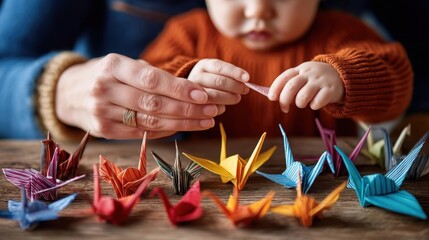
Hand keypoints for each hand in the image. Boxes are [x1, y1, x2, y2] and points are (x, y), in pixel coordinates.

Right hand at [55, 54, 224, 138]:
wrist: (67, 92)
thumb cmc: (105, 75)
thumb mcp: (122, 65)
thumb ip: (150, 75)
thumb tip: (190, 90)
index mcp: (112, 66)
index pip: (152, 80)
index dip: (180, 89)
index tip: (203, 95)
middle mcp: (105, 89)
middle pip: (154, 103)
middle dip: (187, 109)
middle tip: (211, 111)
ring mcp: (102, 112)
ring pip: (150, 121)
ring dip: (182, 123)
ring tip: (205, 121)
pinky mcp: (104, 130)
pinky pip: (141, 132)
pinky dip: (165, 130)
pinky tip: (182, 127)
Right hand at [188, 59, 249, 104]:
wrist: (190, 91)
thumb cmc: (211, 81)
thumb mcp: (218, 73)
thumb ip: (230, 76)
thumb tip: (246, 80)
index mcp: (204, 65)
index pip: (220, 67)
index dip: (234, 72)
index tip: (247, 78)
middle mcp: (195, 76)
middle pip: (217, 81)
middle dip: (234, 86)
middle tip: (245, 90)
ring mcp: (191, 91)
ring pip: (212, 95)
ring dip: (228, 98)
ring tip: (237, 98)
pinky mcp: (192, 104)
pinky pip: (208, 107)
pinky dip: (219, 108)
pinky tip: (223, 107)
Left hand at [268, 61, 343, 112]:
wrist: (343, 75)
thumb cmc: (316, 80)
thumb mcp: (304, 76)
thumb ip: (290, 83)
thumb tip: (273, 96)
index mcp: (300, 69)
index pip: (284, 77)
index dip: (275, 88)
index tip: (271, 98)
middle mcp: (309, 74)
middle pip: (291, 87)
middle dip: (284, 100)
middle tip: (284, 108)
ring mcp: (320, 81)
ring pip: (303, 96)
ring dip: (299, 103)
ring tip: (301, 104)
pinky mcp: (331, 90)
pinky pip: (317, 102)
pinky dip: (313, 106)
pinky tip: (315, 104)